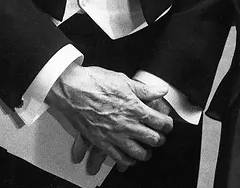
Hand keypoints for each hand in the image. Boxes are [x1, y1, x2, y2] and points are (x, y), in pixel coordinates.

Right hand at [47, 66, 172, 171]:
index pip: (161, 122)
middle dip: (160, 138)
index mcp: (135, 108)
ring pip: (139, 153)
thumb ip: (144, 89)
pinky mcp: (102, 142)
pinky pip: (119, 158)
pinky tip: (129, 158)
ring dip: (146, 152)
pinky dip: (127, 160)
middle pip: (154, 139)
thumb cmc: (94, 82)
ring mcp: (115, 135)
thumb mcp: (123, 80)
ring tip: (147, 149)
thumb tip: (161, 90)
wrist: (71, 90)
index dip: (168, 124)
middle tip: (159, 136)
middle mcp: (127, 124)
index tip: (167, 124)